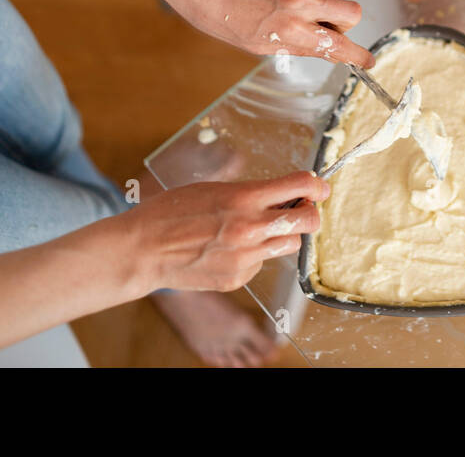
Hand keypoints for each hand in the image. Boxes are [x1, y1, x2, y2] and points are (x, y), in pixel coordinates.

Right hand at [130, 171, 329, 292]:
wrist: (144, 249)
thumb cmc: (172, 211)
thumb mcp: (213, 188)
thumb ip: (250, 192)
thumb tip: (282, 194)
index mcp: (244, 198)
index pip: (300, 186)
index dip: (316, 186)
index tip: (319, 187)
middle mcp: (250, 228)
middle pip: (308, 221)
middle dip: (310, 213)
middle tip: (302, 209)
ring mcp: (245, 257)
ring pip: (289, 244)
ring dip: (284, 234)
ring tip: (263, 228)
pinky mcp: (237, 278)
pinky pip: (261, 264)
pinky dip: (255, 255)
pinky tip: (231, 249)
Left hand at [156, 0, 373, 66]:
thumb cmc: (218, 14)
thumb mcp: (256, 45)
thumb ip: (295, 46)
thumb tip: (324, 48)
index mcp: (289, 29)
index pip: (338, 44)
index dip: (358, 55)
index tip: (367, 60)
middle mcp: (298, 2)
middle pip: (352, 12)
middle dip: (346, 25)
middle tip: (327, 29)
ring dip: (322, 5)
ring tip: (292, 10)